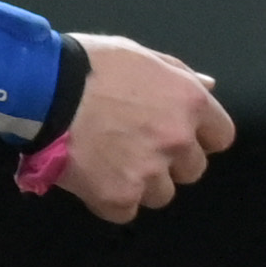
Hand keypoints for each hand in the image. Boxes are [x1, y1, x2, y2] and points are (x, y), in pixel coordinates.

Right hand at [39, 33, 231, 218]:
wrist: (44, 90)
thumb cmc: (90, 65)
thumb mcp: (140, 56)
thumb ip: (178, 75)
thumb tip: (209, 86)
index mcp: (189, 102)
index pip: (221, 137)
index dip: (200, 137)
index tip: (178, 134)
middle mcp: (177, 140)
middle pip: (192, 170)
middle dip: (170, 161)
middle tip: (136, 145)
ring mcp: (150, 172)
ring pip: (161, 194)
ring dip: (142, 182)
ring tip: (110, 160)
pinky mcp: (119, 197)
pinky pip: (127, 210)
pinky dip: (112, 199)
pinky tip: (93, 176)